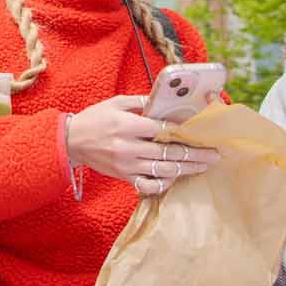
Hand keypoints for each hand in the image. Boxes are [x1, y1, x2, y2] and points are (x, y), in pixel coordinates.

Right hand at [65, 95, 220, 197]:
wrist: (70, 141)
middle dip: (195, 152)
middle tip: (214, 153)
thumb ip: (141, 102)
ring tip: (204, 165)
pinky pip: (148, 185)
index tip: (201, 131)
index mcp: (128, 125)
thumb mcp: (116, 102)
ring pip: (163, 169)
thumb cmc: (94, 118)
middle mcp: (128, 147)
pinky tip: (175, 177)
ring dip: (187, 168)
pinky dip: (164, 183)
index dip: (184, 130)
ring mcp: (127, 165)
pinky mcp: (123, 177)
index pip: (162, 129)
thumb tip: (165, 100)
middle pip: (169, 151)